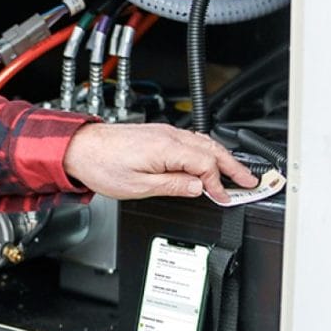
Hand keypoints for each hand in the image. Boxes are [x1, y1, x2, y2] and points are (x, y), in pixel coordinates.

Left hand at [62, 122, 257, 203]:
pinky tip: (208, 161)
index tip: (224, 198)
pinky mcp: (158, 134)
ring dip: (222, 158)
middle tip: (250, 181)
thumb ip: (173, 186)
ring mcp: (164, 132)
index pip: (206, 165)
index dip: (218, 184)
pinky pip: (191, 140)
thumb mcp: (140, 187)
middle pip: (212, 149)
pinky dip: (206, 151)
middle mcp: (169, 136)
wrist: (80, 148)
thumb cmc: (103, 165)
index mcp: (167, 148)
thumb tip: (199, 188)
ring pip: (204, 142)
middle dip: (233, 166)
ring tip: (235, 173)